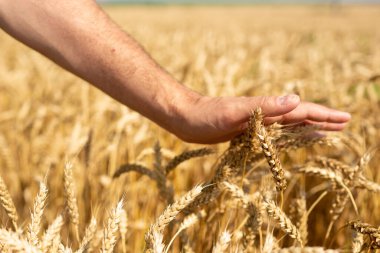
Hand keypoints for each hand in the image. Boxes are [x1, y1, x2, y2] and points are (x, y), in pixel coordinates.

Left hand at [173, 94, 350, 143]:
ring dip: (308, 127)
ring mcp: (256, 123)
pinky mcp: (246, 131)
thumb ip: (264, 106)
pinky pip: (274, 133)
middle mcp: (265, 114)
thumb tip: (298, 99)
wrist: (185, 118)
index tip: (345, 119)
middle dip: (322, 120)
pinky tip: (291, 138)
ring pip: (289, 124)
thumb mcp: (235, 111)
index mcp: (266, 109)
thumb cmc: (206, 116)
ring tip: (325, 131)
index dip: (324, 115)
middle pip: (300, 116)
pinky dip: (288, 135)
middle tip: (344, 124)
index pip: (302, 111)